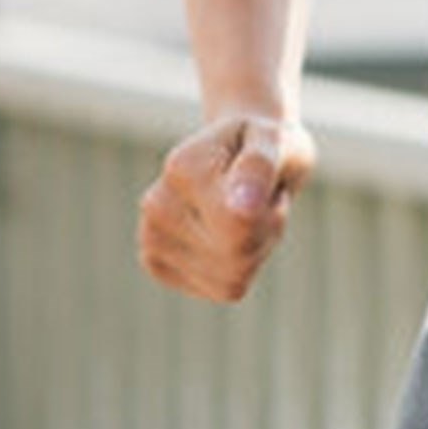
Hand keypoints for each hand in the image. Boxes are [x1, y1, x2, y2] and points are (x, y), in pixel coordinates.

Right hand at [137, 112, 315, 302]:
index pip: (240, 225)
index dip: (272, 210)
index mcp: (181, 167)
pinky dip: (245, 267)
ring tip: (250, 210)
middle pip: (238, 253)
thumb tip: (241, 211)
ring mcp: (152, 240)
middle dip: (268, 229)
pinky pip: (227, 288)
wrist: (242, 150)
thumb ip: (259, 168)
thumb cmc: (263, 143)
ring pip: (234, 276)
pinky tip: (234, 233)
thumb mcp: (275, 140)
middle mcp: (156, 205)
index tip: (269, 178)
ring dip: (259, 246)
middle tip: (264, 195)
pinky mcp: (161, 267)